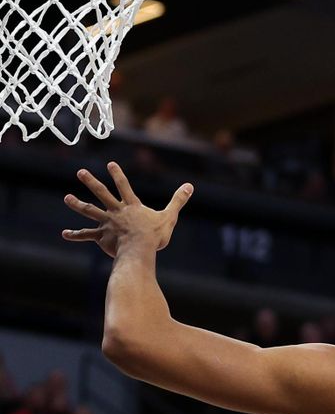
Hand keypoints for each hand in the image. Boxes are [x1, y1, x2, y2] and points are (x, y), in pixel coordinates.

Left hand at [62, 162, 192, 257]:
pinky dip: (76, 234)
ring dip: (78, 204)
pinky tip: (65, 234)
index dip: (117, 174)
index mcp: (132, 206)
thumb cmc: (155, 234)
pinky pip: (87, 234)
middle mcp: (117, 211)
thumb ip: (178, 200)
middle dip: (91, 182)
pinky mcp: (102, 236)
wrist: (138, 250)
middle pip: (102, 193)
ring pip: (90, 211)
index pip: (124, 186)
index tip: (110, 164)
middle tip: (81, 172)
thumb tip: (190, 186)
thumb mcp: (170, 216)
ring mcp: (108, 223)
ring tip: (67, 197)